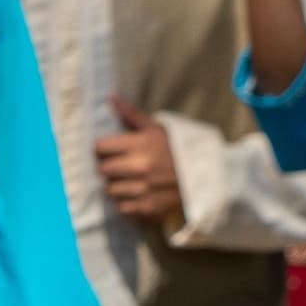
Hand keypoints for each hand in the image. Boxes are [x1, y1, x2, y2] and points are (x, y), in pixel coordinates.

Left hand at [96, 96, 184, 226]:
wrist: (206, 174)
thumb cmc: (177, 149)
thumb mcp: (157, 128)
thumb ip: (131, 115)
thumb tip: (110, 97)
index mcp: (141, 144)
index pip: (99, 148)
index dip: (104, 149)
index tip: (112, 150)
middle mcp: (139, 167)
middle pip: (102, 170)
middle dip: (110, 168)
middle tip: (124, 166)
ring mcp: (143, 189)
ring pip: (109, 190)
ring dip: (117, 186)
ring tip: (134, 180)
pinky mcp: (146, 207)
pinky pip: (121, 207)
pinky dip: (127, 202)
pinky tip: (139, 193)